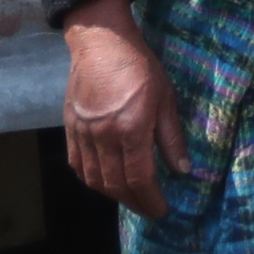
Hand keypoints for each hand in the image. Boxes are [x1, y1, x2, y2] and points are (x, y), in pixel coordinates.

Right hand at [61, 0, 187, 212]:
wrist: (102, 42)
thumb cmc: (140, 67)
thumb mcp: (165, 100)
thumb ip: (171, 138)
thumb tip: (182, 170)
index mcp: (131, 129)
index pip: (139, 179)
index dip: (151, 201)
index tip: (162, 210)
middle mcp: (104, 137)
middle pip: (115, 185)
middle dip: (134, 203)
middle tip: (148, 208)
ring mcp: (83, 133)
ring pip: (93, 179)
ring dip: (112, 195)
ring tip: (129, 197)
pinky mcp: (70, 127)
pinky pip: (77, 164)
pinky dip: (90, 179)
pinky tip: (103, 181)